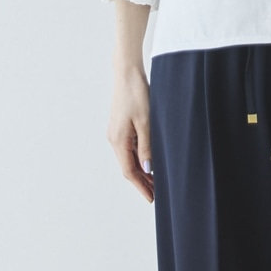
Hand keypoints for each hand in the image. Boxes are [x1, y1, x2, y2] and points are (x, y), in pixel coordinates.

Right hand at [106, 67, 154, 202]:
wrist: (127, 72)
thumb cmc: (136, 93)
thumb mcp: (145, 121)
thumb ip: (147, 146)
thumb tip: (148, 168)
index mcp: (119, 140)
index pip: (129, 171)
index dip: (141, 186)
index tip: (151, 198)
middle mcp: (114, 139)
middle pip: (128, 167)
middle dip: (141, 181)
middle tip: (156, 193)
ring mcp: (116, 132)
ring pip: (128, 158)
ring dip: (141, 169)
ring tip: (155, 179)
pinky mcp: (120, 125)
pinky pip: (129, 147)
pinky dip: (138, 157)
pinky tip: (148, 158)